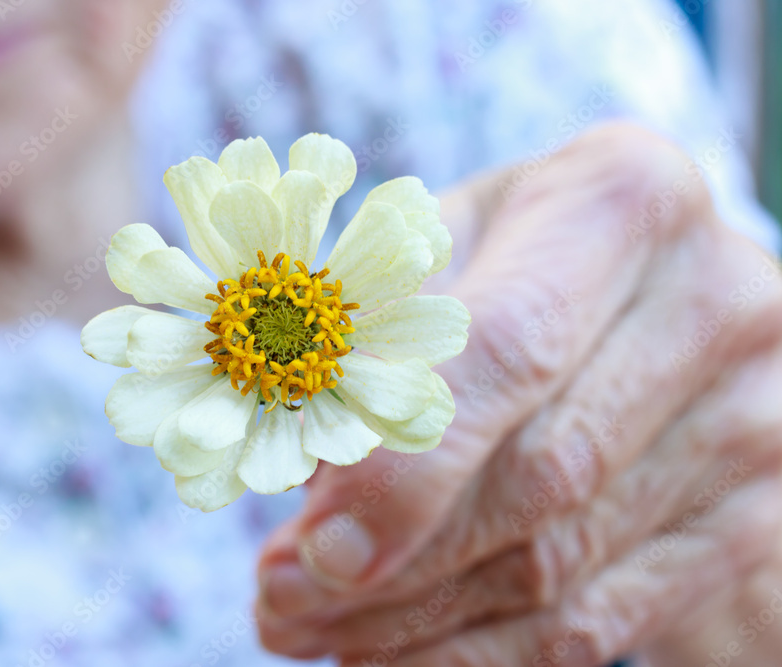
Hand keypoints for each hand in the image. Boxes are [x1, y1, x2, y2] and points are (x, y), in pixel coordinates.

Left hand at [254, 123, 781, 665]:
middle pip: (541, 473)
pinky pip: (604, 615)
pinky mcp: (750, 513)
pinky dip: (483, 651)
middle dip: (396, 560)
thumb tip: (302, 471)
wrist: (655, 312)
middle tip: (282, 599)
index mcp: (624, 198)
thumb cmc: (516, 263)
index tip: (316, 547)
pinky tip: (394, 652)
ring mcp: (752, 416)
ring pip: (562, 562)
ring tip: (313, 626)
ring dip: (418, 616)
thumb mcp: (447, 253)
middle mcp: (714, 300)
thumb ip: (374, 336)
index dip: (408, 462)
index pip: (511, 347)